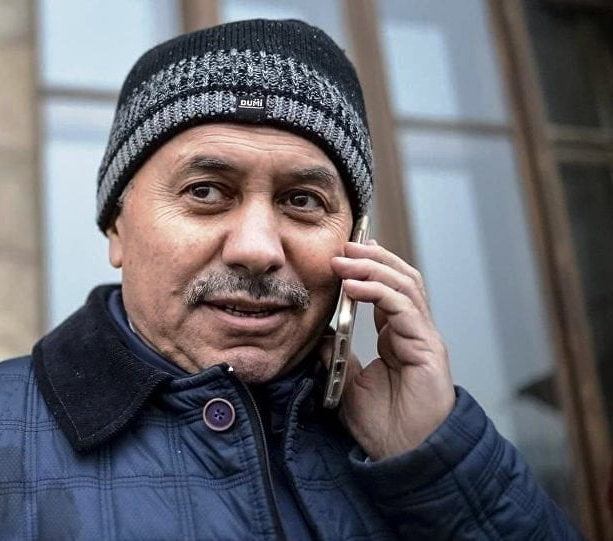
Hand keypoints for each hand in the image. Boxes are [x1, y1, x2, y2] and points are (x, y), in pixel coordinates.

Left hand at [326, 239, 454, 460]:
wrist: (406, 456)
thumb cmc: (383, 426)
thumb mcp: (349, 384)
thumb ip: (338, 356)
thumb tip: (319, 334)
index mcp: (397, 337)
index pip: (387, 290)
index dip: (367, 269)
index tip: (342, 254)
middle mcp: (414, 332)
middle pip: (400, 279)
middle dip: (372, 258)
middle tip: (343, 245)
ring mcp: (423, 338)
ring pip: (405, 286)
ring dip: (374, 267)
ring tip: (346, 258)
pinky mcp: (427, 348)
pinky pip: (404, 308)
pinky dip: (380, 291)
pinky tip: (355, 286)